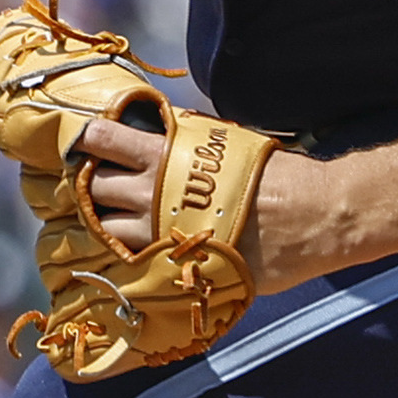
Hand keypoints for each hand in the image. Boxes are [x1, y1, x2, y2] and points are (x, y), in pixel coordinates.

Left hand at [73, 115, 352, 297]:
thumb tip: (161, 129)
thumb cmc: (276, 175)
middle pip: (92, 187)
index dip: (88, 140)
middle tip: (99, 185)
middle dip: (89, 184)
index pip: (103, 139)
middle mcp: (151, 195)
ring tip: (116, 221)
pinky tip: (135, 251)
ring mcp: (157, 235)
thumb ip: (185, 140)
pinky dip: (126, 257)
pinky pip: (130, 264)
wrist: (312, 217)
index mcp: (163, 156)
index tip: (85, 144)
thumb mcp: (225, 143)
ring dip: (104, 224)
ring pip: (103, 230)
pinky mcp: (172, 268)